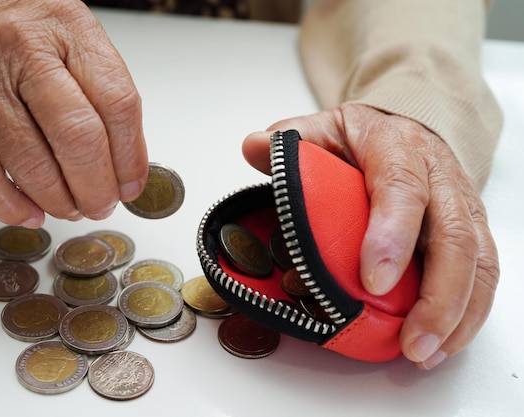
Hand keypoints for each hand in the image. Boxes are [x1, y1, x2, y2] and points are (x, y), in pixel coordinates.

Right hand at [0, 0, 147, 226]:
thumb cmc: (26, 37)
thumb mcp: (77, 45)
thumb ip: (106, 100)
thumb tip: (125, 173)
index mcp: (68, 27)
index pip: (117, 102)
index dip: (130, 156)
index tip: (131, 185)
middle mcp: (20, 47)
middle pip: (76, 136)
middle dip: (96, 187)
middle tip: (101, 205)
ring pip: (30, 163)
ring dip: (58, 201)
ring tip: (71, 208)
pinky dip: (9, 206)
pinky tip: (31, 213)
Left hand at [242, 104, 498, 368]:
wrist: (405, 128)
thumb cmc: (362, 137)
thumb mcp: (322, 129)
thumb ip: (290, 140)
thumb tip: (254, 146)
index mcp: (397, 147)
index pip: (402, 188)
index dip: (392, 234)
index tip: (373, 281)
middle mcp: (439, 176)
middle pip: (454, 237)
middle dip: (437, 296)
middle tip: (410, 341)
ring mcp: (461, 205)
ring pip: (478, 261)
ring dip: (457, 315)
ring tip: (425, 353)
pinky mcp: (472, 230)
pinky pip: (484, 273)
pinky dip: (469, 314)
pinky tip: (444, 343)